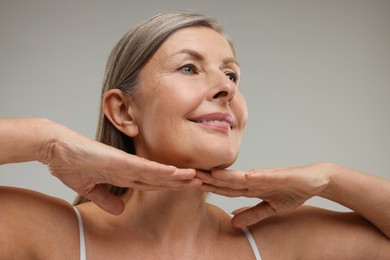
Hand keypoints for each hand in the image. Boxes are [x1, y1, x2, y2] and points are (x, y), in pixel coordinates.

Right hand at [37, 123, 199, 214]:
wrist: (56, 148)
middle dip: (181, 181)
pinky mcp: (118, 160)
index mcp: (124, 174)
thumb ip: (107, 198)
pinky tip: (175, 172)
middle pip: (161, 178)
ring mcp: (125, 163)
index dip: (171, 186)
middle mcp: (129, 168)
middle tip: (202, 183)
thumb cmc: (71, 164)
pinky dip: (159, 170)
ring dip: (177, 176)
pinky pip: (142, 167)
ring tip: (197, 178)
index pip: (153, 182)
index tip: (187, 188)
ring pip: (157, 172)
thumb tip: (121, 210)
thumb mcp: (90, 188)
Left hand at [197, 163, 330, 226]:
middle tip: (189, 175)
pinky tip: (246, 176)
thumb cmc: (292, 191)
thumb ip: (252, 213)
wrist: (315, 180)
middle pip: (228, 181)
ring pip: (243, 176)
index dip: (209, 188)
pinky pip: (268, 176)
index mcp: (251, 187)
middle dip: (210, 179)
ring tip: (211, 174)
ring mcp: (267, 176)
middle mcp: (255, 179)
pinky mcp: (281, 175)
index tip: (191, 186)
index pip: (226, 189)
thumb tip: (233, 220)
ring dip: (227, 176)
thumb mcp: (270, 208)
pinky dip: (257, 176)